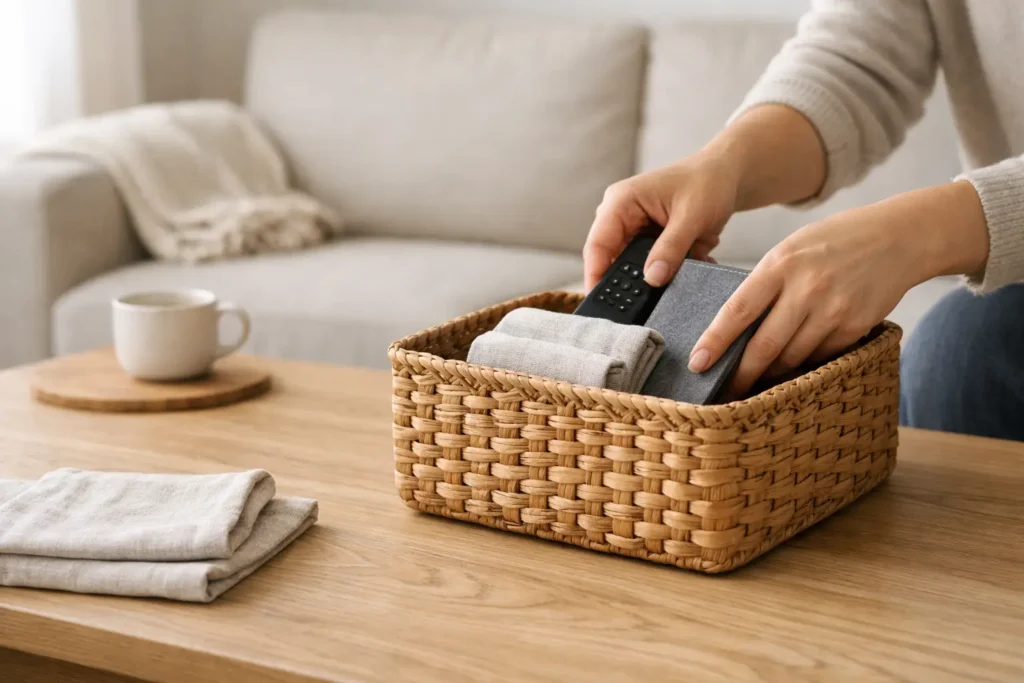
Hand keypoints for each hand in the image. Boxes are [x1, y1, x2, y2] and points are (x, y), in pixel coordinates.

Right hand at [584, 153, 740, 289]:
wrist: (726, 176)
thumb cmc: (707, 183)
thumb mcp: (691, 216)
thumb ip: (671, 249)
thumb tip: (652, 279)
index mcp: (621, 202)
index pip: (597, 245)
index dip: (595, 275)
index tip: (601, 302)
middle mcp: (621, 217)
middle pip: (610, 260)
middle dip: (629, 281)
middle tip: (646, 300)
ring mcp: (634, 231)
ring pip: (631, 268)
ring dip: (654, 276)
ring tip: (677, 273)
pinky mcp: (649, 243)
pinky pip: (650, 267)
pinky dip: (668, 272)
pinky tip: (690, 264)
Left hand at [689, 181, 988, 397]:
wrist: (897, 237)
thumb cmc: (833, 242)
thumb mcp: (791, 249)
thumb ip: (764, 282)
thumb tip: (735, 326)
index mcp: (781, 264)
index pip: (738, 310)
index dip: (715, 341)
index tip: (698, 363)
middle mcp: (807, 289)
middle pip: (764, 345)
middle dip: (741, 374)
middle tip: (723, 392)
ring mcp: (834, 310)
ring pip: (792, 358)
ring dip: (771, 374)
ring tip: (754, 382)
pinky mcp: (856, 326)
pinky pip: (820, 357)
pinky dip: (802, 365)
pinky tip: (792, 368)